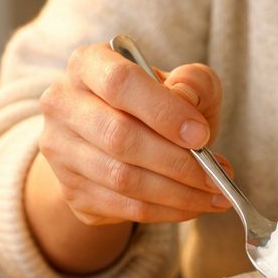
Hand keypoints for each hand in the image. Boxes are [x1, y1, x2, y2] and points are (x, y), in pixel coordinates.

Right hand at [37, 42, 228, 225]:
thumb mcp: (184, 83)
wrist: (124, 143)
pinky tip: (194, 206)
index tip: (202, 135)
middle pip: (119, 137)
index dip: (163, 111)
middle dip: (177, 162)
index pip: (119, 82)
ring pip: (122, 179)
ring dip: (178, 193)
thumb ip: (193, 83)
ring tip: (215, 194)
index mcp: (88, 65)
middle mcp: (63, 105)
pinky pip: (124, 207)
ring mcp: (61, 152)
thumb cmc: (159, 106)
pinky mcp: (72, 191)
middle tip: (217, 176)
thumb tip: (186, 102)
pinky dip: (167, 211)